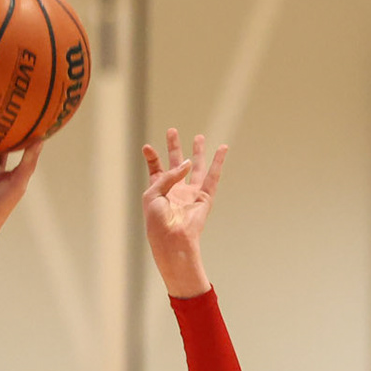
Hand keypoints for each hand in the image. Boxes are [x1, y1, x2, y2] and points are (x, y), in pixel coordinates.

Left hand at [142, 128, 225, 296]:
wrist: (171, 239)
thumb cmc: (157, 221)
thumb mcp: (153, 194)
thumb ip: (168, 175)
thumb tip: (187, 164)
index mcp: (158, 191)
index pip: (155, 169)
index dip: (152, 157)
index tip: (148, 147)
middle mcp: (174, 191)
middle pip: (175, 164)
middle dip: (174, 148)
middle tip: (172, 131)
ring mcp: (190, 194)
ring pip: (196, 168)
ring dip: (197, 152)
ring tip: (198, 137)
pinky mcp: (204, 198)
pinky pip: (213, 176)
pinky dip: (218, 161)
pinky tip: (222, 148)